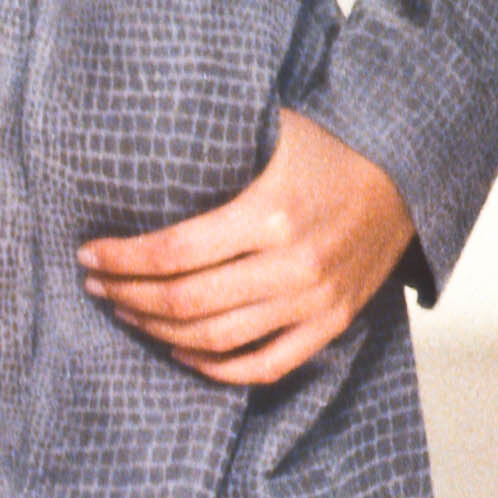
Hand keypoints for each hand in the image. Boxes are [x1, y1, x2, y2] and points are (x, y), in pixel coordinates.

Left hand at [78, 111, 415, 387]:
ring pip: (215, 339)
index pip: (175, 251)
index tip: (89, 254)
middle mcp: (292, 266)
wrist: (408, 176)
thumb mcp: (273, 128)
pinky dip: (214, 368)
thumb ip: (215, 142)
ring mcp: (313, 302)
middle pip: (185, 301)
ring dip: (157, 330)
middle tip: (96, 285)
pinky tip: (179, 350)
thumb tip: (137, 141)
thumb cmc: (330, 146)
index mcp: (271, 213)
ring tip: (126, 312)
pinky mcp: (330, 325)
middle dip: (128, 296)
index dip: (123, 259)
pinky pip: (263, 365)